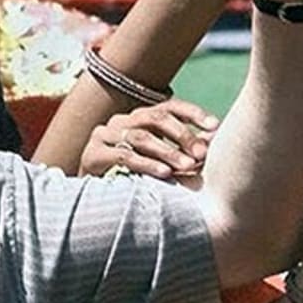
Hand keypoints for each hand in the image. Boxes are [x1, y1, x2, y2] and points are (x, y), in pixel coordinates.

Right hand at [78, 100, 218, 180]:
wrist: (87, 195)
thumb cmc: (129, 176)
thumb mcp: (155, 159)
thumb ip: (179, 150)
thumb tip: (212, 143)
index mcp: (139, 118)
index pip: (169, 107)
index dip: (193, 114)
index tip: (215, 126)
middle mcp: (122, 120)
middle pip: (155, 118)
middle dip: (182, 135)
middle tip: (202, 153)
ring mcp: (105, 134)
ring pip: (140, 136)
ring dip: (167, 151)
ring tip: (187, 166)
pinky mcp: (92, 153)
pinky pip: (124, 155)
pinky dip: (146, 164)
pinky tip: (164, 174)